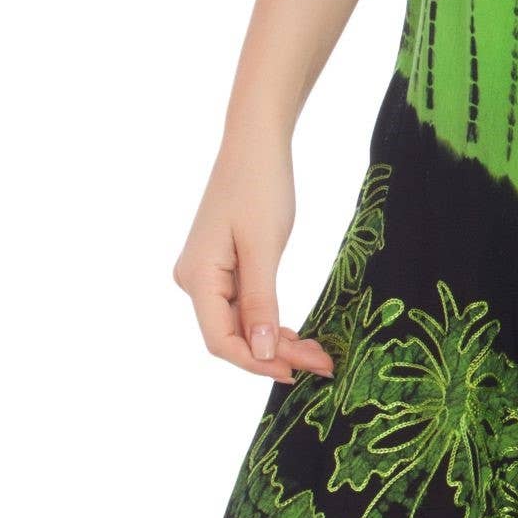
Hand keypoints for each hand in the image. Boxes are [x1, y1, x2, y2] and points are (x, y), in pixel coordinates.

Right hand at [172, 140, 335, 382]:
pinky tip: (297, 336)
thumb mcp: (264, 248)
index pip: (221, 341)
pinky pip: (243, 308)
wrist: (256, 144)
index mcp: (197, 278)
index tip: (296, 372)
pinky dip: (271, 324)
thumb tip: (261, 354)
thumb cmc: (259, 187)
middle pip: (232, 336)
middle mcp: (194, 281)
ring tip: (318, 356)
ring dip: (277, 343)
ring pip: (240, 326)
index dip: (257, 364)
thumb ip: (260, 303)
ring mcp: (207, 275)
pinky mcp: (223, 268)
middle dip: (276, 356)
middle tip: (323, 366)